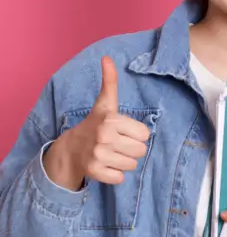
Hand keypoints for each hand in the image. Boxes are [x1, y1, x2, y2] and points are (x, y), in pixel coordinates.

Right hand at [43, 56, 150, 190]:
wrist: (70, 149)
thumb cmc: (94, 124)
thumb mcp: (105, 103)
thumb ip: (110, 81)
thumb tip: (107, 58)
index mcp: (111, 119)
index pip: (145, 134)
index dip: (136, 134)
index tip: (122, 131)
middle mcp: (104, 137)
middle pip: (141, 151)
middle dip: (131, 149)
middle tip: (117, 144)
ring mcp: (98, 155)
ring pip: (132, 165)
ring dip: (124, 161)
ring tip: (111, 154)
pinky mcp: (94, 172)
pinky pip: (120, 178)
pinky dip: (115, 175)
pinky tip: (106, 165)